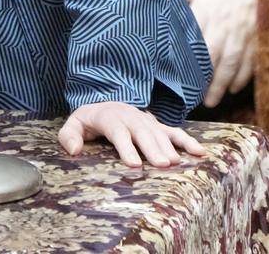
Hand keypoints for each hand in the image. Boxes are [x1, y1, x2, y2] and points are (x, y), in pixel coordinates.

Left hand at [58, 101, 205, 167]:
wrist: (105, 103)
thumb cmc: (90, 120)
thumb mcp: (74, 124)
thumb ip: (69, 135)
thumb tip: (74, 150)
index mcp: (109, 116)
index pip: (118, 131)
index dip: (126, 147)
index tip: (133, 164)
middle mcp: (130, 116)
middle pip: (142, 132)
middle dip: (152, 148)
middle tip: (162, 165)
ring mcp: (146, 120)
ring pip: (159, 132)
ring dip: (168, 147)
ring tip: (176, 163)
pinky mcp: (158, 126)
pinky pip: (174, 132)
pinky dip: (187, 141)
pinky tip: (200, 153)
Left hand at [178, 0, 265, 106]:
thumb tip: (159, 0)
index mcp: (206, 9)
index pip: (192, 40)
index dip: (184, 61)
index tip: (175, 77)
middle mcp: (224, 24)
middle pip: (212, 58)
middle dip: (204, 81)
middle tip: (194, 101)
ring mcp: (243, 33)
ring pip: (232, 64)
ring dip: (222, 85)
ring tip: (212, 102)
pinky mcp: (258, 37)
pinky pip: (250, 62)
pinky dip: (242, 78)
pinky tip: (233, 88)